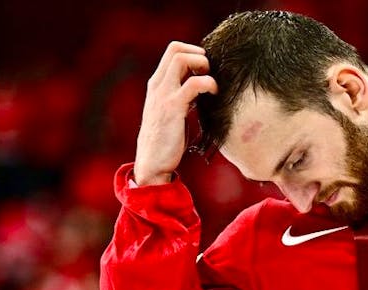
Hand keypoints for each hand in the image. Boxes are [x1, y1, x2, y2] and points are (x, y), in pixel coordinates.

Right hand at [134, 41, 217, 185]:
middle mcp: (158, 85)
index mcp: (157, 84)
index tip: (206, 69)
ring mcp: (163, 94)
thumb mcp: (173, 112)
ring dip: (203, 64)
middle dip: (199, 54)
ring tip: (212, 84)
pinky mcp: (173, 107)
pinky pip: (193, 84)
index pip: (173, 51)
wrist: (152, 163)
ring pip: (181, 59)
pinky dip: (209, 83)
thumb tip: (204, 87)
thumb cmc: (167, 140)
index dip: (193, 53)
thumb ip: (182, 96)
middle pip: (176, 48)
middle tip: (211, 73)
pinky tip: (214, 94)